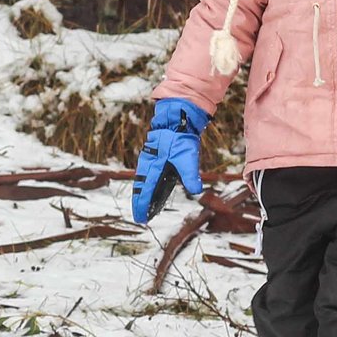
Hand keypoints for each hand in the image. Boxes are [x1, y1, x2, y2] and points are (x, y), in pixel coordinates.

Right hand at [131, 98, 209, 223]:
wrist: (177, 118)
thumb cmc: (181, 137)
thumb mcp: (188, 157)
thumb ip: (191, 175)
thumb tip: (196, 191)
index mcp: (152, 166)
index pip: (144, 190)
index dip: (141, 205)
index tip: (140, 218)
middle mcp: (148, 164)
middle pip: (141, 188)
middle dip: (140, 203)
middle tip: (140, 218)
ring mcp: (150, 160)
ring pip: (144, 182)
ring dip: (144, 195)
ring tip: (145, 208)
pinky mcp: (155, 157)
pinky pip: (149, 175)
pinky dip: (149, 186)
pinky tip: (154, 191)